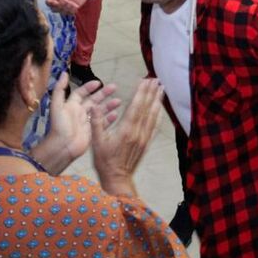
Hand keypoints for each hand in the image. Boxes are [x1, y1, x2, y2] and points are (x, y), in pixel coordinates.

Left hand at [33, 76, 121, 174]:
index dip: (89, 87)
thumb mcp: (57, 105)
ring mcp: (87, 122)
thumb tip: (63, 73)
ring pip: (100, 111)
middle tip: (115, 87)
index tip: (98, 83)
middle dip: (104, 94)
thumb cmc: (59, 126)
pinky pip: (103, 123)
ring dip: (109, 105)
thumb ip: (60, 89)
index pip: (81, 93)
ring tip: (119, 101)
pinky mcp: (93, 132)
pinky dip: (109, 119)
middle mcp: (80, 112)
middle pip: (94, 100)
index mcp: (71, 105)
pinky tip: (116, 114)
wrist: (62, 147)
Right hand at [48, 0, 96, 13]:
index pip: (48, 1)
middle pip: (53, 9)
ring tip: (71, 2)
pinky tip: (75, 5)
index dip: (50, 3)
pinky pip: (69, 13)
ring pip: (61, 12)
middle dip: (58, 7)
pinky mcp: (73, 7)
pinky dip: (71, 10)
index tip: (56, 1)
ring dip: (65, 8)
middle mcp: (59, 0)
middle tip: (65, 1)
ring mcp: (66, 5)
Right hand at [92, 78, 164, 197]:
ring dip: (158, 100)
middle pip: (147, 108)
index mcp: (126, 130)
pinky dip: (159, 114)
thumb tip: (95, 106)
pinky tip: (161, 107)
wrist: (117, 179)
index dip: (141, 92)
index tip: (145, 80)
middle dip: (152, 92)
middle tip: (156, 79)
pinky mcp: (147, 143)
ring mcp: (144, 137)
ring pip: (153, 115)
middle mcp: (138, 132)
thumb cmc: (104, 161)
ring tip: (162, 88)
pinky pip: (155, 126)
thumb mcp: (96, 142)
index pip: (136, 106)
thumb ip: (96, 123)